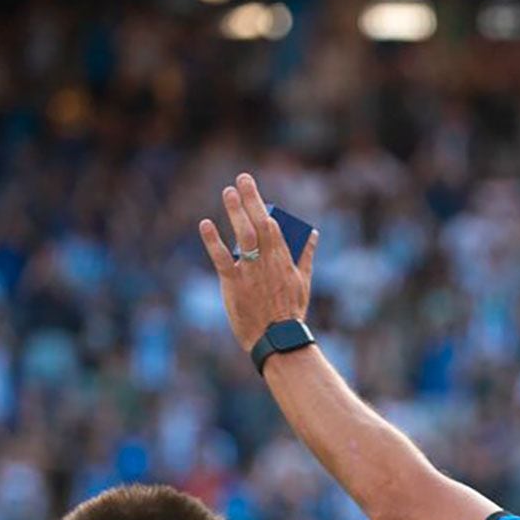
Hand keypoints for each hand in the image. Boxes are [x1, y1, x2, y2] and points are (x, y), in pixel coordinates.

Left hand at [199, 172, 317, 352]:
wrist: (277, 339)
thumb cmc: (290, 312)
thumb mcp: (303, 282)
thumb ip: (306, 256)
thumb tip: (313, 234)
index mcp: (284, 260)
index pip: (272, 224)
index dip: (259, 203)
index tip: (250, 186)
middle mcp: (268, 261)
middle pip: (258, 224)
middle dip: (249, 199)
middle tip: (240, 180)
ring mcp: (251, 272)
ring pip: (243, 236)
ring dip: (236, 213)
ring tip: (228, 193)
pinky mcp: (234, 284)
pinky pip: (222, 259)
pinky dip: (214, 241)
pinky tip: (206, 224)